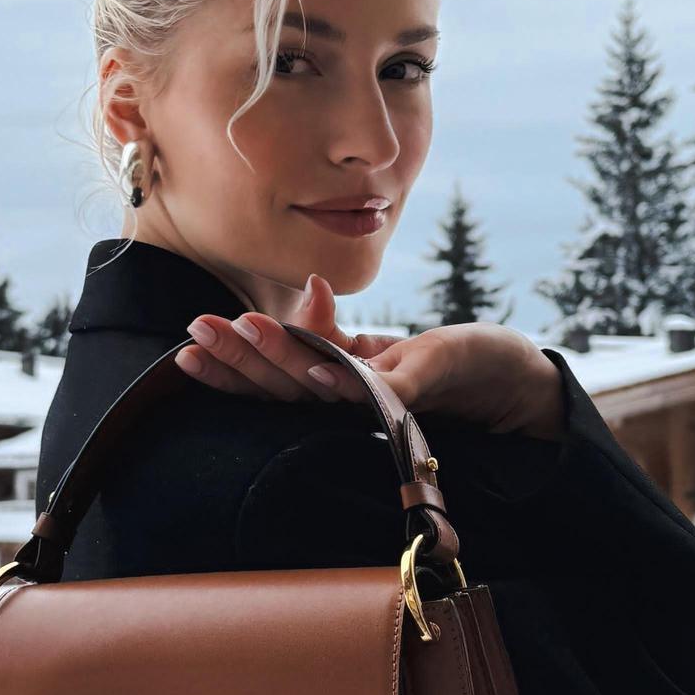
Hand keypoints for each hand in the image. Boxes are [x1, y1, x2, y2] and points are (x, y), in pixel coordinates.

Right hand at [176, 278, 563, 438]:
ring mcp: (379, 404)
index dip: (228, 367)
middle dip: (236, 359)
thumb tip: (309, 289)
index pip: (268, 382)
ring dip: (275, 362)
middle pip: (281, 386)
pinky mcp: (416, 397)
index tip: (187, 346)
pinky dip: (341, 380)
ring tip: (237, 331)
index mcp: (330, 391)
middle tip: (195, 332)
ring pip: (315, 387)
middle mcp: (348, 405)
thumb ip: (333, 327)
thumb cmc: (440, 367)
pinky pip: (372, 390)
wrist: (508, 384)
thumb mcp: (375, 341)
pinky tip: (312, 367)